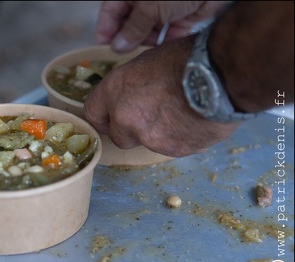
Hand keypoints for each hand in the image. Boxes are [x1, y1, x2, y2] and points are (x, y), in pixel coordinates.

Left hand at [83, 37, 239, 156]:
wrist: (219, 75)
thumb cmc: (185, 59)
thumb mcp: (147, 62)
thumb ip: (131, 86)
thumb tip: (130, 96)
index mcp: (115, 91)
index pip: (93, 113)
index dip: (103, 117)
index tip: (110, 119)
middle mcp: (124, 118)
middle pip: (119, 136)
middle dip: (132, 130)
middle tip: (153, 116)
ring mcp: (148, 138)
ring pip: (147, 142)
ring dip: (158, 133)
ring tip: (181, 113)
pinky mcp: (172, 151)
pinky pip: (171, 147)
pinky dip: (179, 138)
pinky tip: (193, 121)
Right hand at [95, 1, 228, 51]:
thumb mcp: (148, 7)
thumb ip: (132, 28)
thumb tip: (118, 45)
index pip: (110, 13)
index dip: (105, 32)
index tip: (101, 51)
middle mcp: (145, 1)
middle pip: (129, 25)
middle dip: (125, 41)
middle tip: (119, 59)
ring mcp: (163, 11)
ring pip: (147, 33)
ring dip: (143, 45)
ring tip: (138, 59)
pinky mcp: (180, 20)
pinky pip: (165, 37)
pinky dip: (161, 46)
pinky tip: (156, 55)